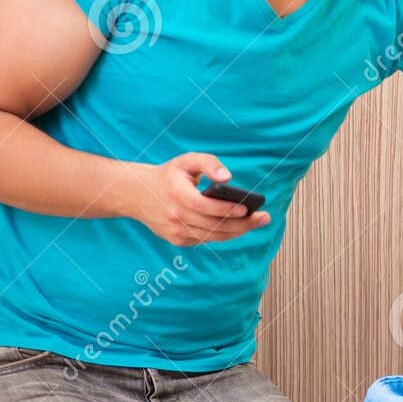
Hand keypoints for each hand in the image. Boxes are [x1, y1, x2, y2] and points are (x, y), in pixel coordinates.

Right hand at [127, 152, 270, 246]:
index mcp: (176, 194)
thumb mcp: (186, 161)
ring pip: (213, 236)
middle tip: (263, 218)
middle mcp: (175, 216)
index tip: (247, 208)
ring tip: (256, 222)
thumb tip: (227, 177)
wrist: (138, 194)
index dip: (227, 209)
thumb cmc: (169, 175)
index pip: (204, 206)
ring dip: (237, 231)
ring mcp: (175, 231)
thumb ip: (209, 163)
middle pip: (214, 225)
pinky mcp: (177, 240)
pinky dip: (224, 234)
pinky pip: (206, 239)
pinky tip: (238, 227)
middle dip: (242, 224)